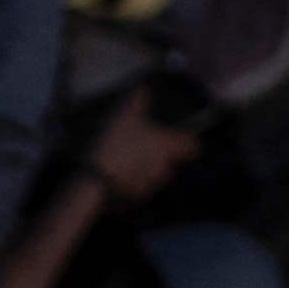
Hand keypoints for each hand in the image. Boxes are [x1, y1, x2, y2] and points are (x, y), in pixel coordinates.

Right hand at [85, 85, 203, 207]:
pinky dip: (133, 184)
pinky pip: (139, 190)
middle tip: (146, 146)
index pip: (193, 146)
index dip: (191, 141)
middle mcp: (164, 167)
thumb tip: (145, 87)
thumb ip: (138, 99)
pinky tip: (119, 176)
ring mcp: (151, 186)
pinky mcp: (135, 200)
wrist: (94, 179)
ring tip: (130, 162)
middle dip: (163, 156)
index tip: (183, 137)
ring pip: (156, 177)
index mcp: (168, 146)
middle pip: (172, 162)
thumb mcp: (125, 113)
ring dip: (148, 170)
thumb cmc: (116, 142)